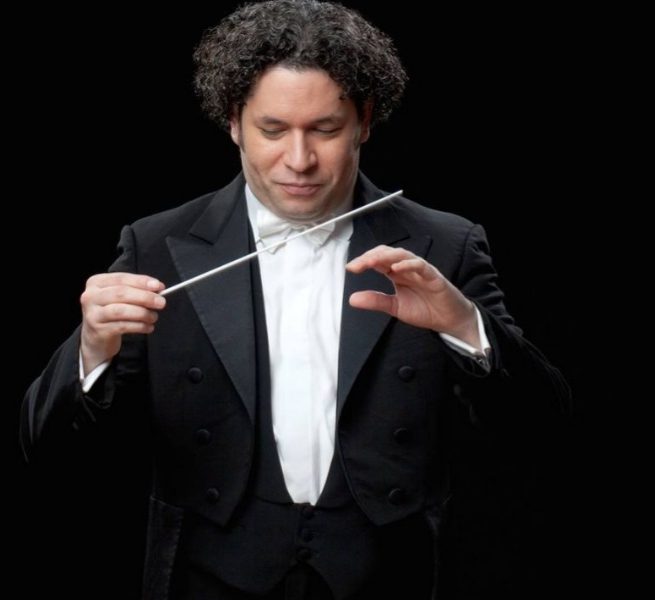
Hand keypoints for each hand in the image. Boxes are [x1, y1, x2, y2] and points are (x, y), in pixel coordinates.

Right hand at [80, 273, 165, 373]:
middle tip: (161, 302)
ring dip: (142, 313)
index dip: (141, 281)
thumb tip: (158, 288)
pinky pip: (122, 326)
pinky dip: (139, 326)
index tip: (159, 286)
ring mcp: (92, 314)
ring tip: (154, 317)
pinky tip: (148, 327)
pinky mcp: (98, 330)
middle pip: (121, 293)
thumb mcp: (119, 298)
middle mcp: (90, 296)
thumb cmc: (111, 313)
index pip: (121, 278)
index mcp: (96, 282)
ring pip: (121, 311)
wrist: (96, 337)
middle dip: (145, 297)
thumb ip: (136, 290)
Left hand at [346, 246, 479, 346]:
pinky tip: (397, 268)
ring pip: (403, 255)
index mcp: (397, 273)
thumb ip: (376, 301)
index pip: (378, 260)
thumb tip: (353, 299)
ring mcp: (421, 271)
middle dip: (371, 257)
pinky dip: (409, 265)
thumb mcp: (395, 307)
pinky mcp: (434, 277)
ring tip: (372, 261)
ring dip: (386, 257)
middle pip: (388, 254)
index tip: (350, 268)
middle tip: (356, 265)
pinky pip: (421, 266)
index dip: (364, 261)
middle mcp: (408, 268)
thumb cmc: (425, 309)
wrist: (449, 320)